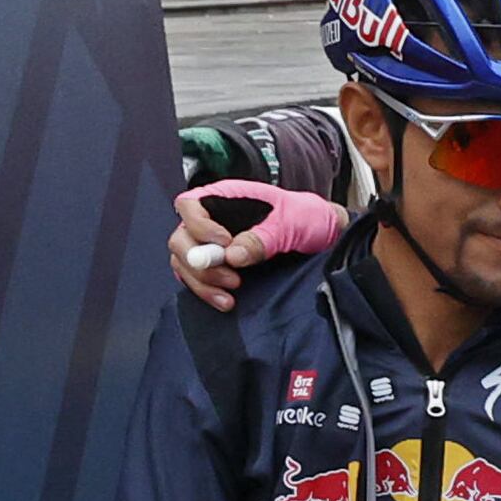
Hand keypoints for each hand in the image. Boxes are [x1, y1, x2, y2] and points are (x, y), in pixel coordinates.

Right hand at [170, 183, 340, 311]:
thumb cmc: (305, 217)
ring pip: (184, 262)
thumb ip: (263, 237)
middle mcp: (209, 220)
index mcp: (223, 198)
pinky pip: (195, 278)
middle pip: (180, 239)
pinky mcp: (216, 265)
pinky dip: (206, 291)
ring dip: (202, 282)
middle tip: (232, 278)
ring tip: (230, 296)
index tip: (224, 243)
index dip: (199, 226)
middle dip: (200, 262)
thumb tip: (232, 256)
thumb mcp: (291, 223)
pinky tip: (226, 301)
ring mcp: (209, 244)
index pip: (189, 205)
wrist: (320, 234)